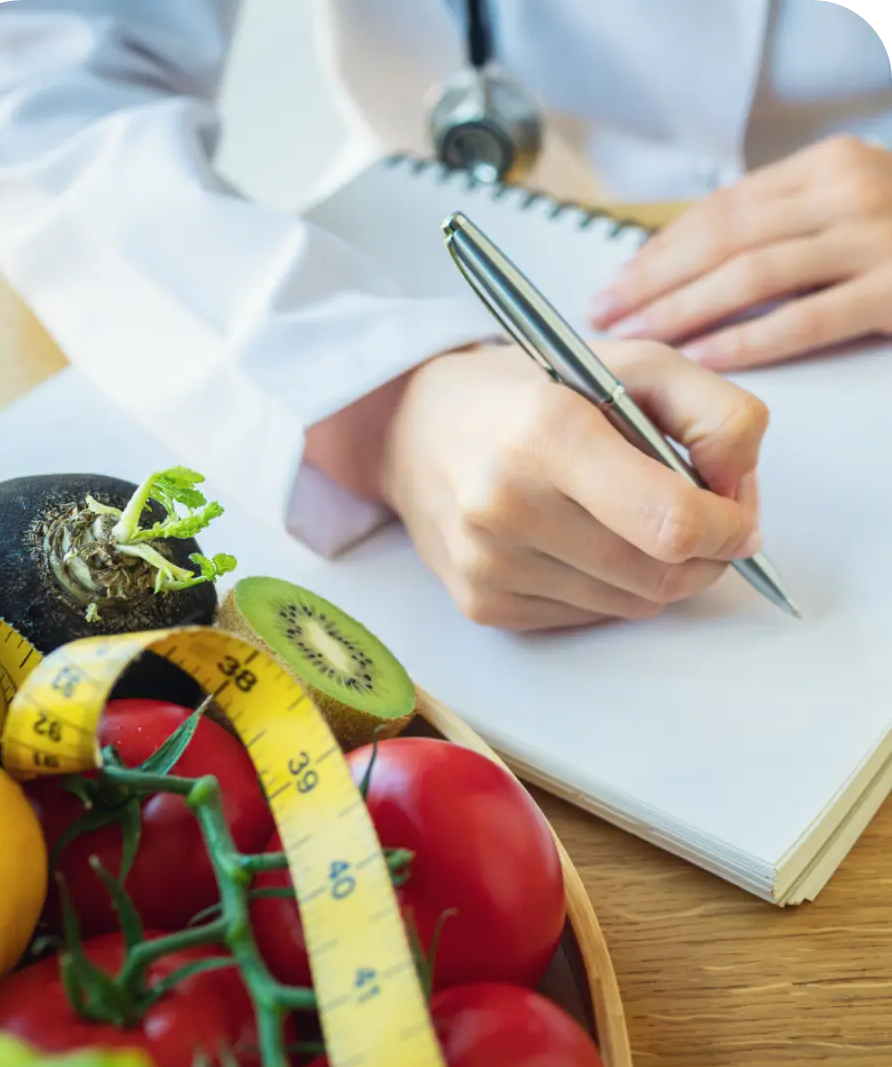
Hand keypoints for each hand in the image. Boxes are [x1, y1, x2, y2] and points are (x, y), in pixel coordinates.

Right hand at [373, 341, 766, 630]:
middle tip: (702, 520)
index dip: (728, 529)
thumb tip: (739, 496)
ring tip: (633, 519)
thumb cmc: (530, 392)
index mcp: (546, 433)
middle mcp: (506, 506)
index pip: (672, 522)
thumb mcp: (631, 362)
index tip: (736, 517)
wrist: (414, 431)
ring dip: (657, 570)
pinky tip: (582, 541)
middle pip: (660, 575)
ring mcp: (488, 564)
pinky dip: (609, 586)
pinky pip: (588, 617)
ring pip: (632, 605)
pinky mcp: (481, 604)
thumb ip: (716, 412)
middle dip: (705, 555)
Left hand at [588, 135, 891, 370]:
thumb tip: (700, 262)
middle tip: (606, 315)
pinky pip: (805, 321)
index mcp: (827, 167)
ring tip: (638, 339)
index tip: (618, 281)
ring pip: (752, 276)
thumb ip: (788, 223)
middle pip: (723, 239)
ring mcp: (874, 239)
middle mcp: (846, 191)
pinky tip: (704, 359)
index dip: (660, 249)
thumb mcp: (851, 204)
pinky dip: (748, 341)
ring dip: (685, 311)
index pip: (721, 209)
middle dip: (654, 281)